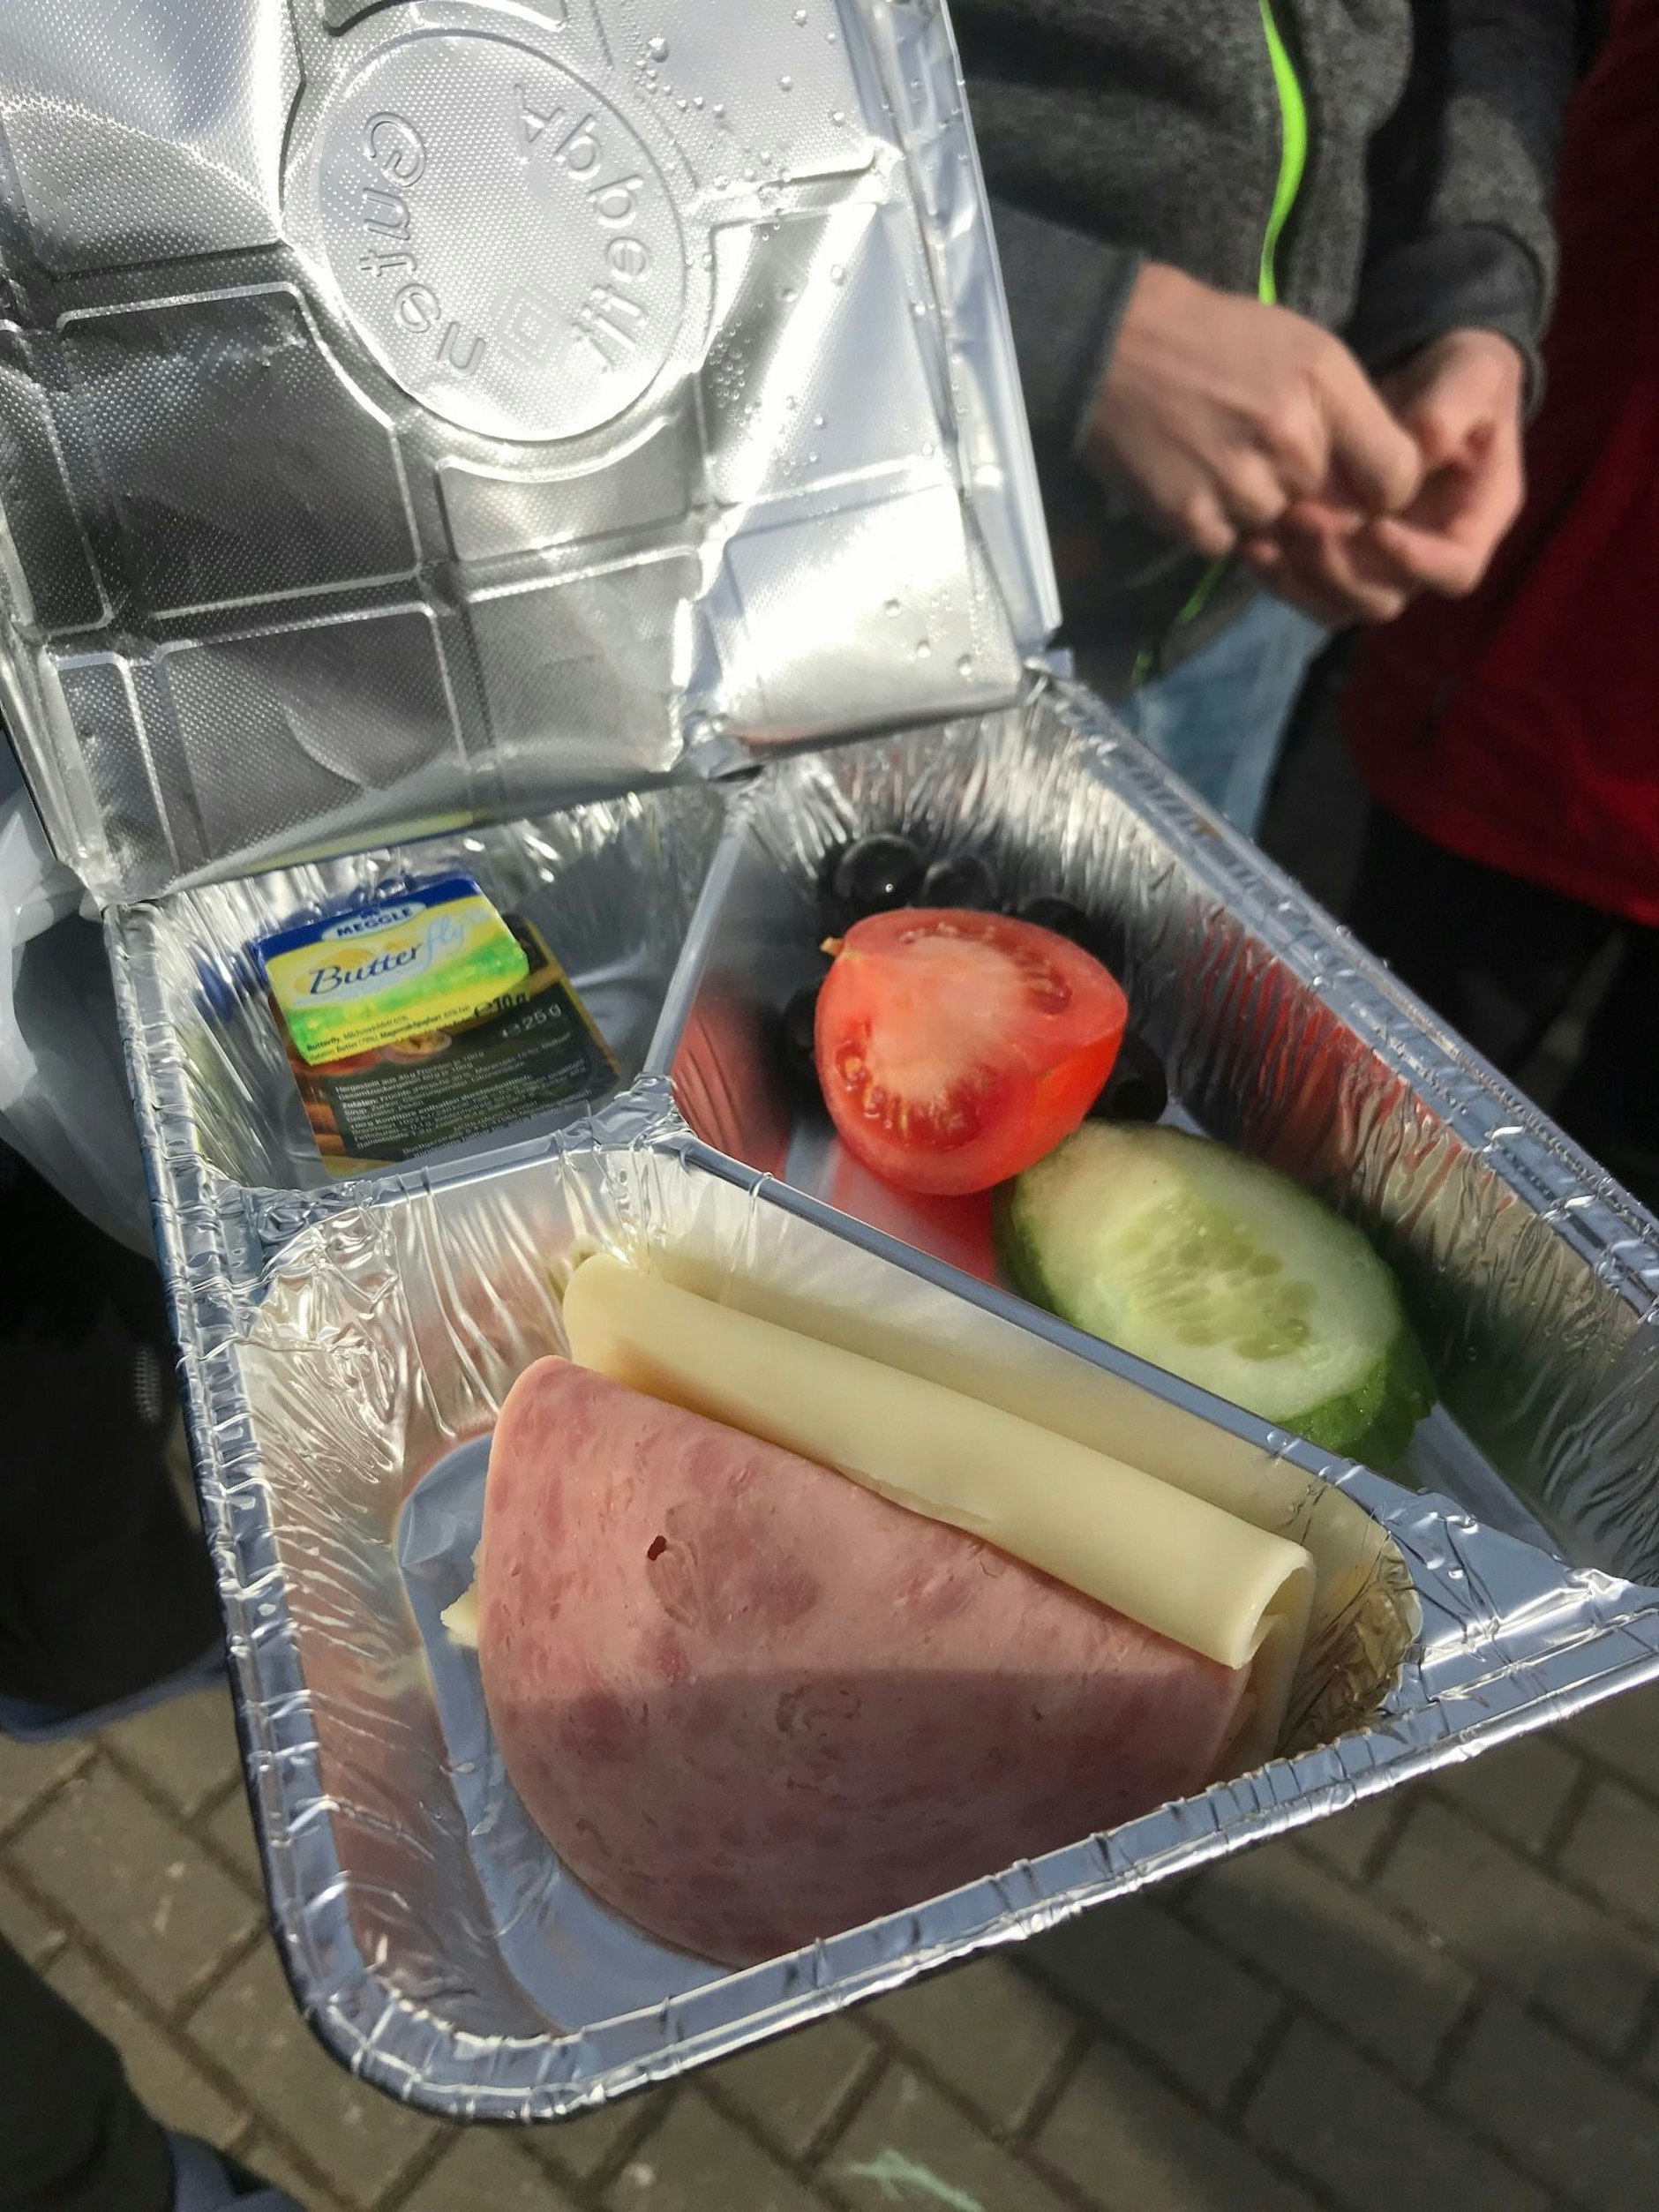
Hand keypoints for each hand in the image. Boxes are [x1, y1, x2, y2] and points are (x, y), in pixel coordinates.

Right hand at [1082, 263, 1422, 557]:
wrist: (1116, 347)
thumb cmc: (1220, 341)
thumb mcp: (1305, 349)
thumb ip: (1353, 414)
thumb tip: (1385, 488)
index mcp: (1325, 386)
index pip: (1395, 478)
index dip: (1384, 490)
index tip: (1363, 482)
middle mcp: (1288, 439)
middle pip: (1334, 511)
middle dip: (1311, 495)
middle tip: (1266, 453)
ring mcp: (1238, 484)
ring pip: (1281, 531)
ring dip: (1262, 510)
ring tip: (1227, 460)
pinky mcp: (1191, 518)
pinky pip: (1231, 545)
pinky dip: (1219, 522)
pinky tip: (1198, 478)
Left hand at [1240, 329, 1526, 623]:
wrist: (1422, 380)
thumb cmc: (1462, 379)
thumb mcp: (1474, 376)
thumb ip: (1453, 410)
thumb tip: (1422, 446)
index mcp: (1475, 522)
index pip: (1454, 569)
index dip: (1415, 560)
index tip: (1376, 525)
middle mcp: (1428, 555)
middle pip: (1386, 598)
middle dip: (1344, 568)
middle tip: (1308, 520)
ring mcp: (1382, 562)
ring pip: (1341, 602)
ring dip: (1304, 575)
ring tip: (1272, 530)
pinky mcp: (1342, 555)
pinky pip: (1308, 586)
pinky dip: (1280, 573)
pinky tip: (1253, 541)